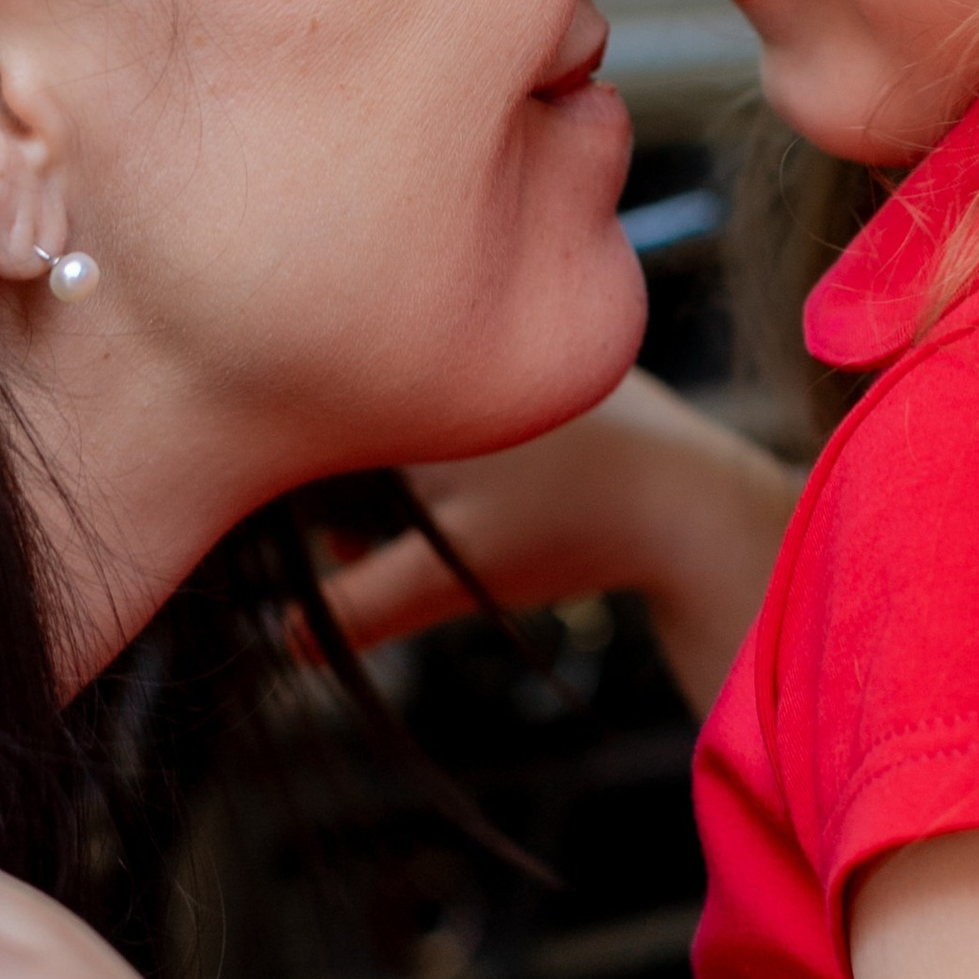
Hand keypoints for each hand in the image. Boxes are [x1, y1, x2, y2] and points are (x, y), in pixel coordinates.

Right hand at [320, 371, 801, 714]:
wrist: (693, 495)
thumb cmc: (570, 522)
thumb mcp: (453, 573)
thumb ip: (360, 606)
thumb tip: (285, 636)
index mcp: (417, 376)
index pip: (319, 422)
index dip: (298, 485)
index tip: (320, 540)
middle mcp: (450, 342)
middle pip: (360, 417)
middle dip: (349, 490)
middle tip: (358, 549)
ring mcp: (494, 349)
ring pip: (409, 415)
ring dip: (398, 473)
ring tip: (406, 534)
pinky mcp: (529, 367)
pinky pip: (454, 404)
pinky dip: (446, 451)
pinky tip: (473, 499)